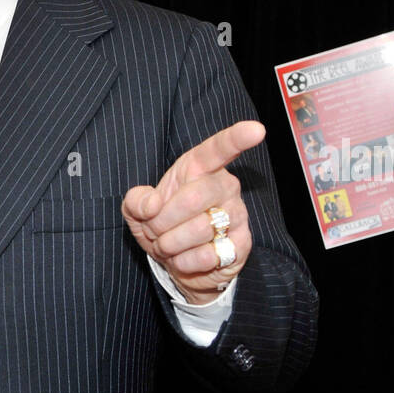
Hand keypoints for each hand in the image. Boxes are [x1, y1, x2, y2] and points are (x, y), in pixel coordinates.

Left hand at [121, 120, 264, 303]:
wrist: (178, 263)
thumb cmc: (163, 225)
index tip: (256, 130)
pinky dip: (183, 262)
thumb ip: (136, 200)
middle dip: (162, 221)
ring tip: (167, 245)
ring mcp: (237, 215)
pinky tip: (183, 259)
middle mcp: (225, 186)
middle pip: (194, 197)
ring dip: (170, 244)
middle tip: (154, 231)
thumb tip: (152, 205)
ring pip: (201, 228)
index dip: (237, 138)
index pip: (220, 148)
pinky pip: (207, 255)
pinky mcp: (241, 245)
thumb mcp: (139, 210)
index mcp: (200, 168)